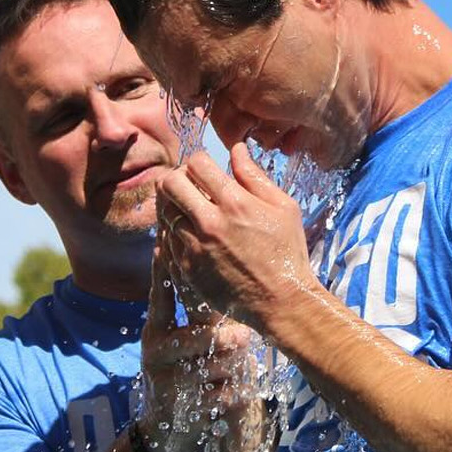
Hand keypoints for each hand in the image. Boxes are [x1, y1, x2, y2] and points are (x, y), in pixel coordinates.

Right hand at [137, 246, 260, 450]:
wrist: (167, 428)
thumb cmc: (185, 371)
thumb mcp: (181, 341)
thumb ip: (198, 314)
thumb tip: (220, 274)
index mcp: (154, 330)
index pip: (161, 296)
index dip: (165, 272)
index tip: (170, 245)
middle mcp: (155, 352)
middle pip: (198, 337)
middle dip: (226, 338)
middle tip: (245, 337)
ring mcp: (168, 380)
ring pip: (215, 365)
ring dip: (235, 365)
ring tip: (239, 364)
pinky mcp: (185, 407)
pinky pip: (224, 394)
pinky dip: (237, 392)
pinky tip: (238, 391)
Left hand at [155, 144, 317, 334]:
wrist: (281, 302)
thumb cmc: (288, 252)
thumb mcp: (283, 207)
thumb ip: (255, 176)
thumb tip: (237, 149)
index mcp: (235, 203)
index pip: (196, 163)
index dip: (199, 161)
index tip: (207, 170)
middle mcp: (209, 223)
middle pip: (169, 184)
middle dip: (177, 177)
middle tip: (190, 185)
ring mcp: (194, 247)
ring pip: (164, 212)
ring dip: (174, 205)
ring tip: (190, 209)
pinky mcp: (187, 269)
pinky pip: (167, 240)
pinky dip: (176, 233)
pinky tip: (193, 235)